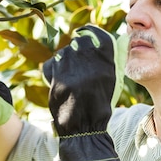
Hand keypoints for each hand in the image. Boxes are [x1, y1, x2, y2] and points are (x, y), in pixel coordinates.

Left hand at [42, 25, 125, 160]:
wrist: (84, 128)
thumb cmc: (98, 106)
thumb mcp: (109, 81)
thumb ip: (103, 61)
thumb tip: (91, 41)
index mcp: (106, 62)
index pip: (96, 34)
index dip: (88, 32)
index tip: (83, 33)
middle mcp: (91, 62)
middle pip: (78, 42)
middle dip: (75, 50)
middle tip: (75, 63)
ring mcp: (73, 69)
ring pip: (63, 54)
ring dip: (64, 62)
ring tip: (70, 80)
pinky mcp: (58, 77)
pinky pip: (51, 64)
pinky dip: (53, 71)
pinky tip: (59, 82)